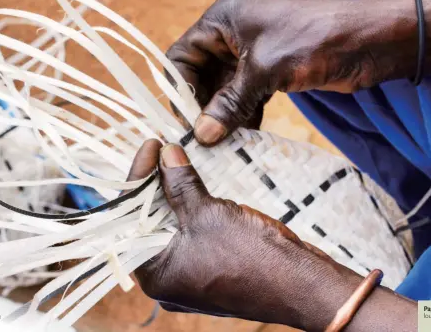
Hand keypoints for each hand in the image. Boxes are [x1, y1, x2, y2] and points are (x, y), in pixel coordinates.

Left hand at [127, 140, 365, 329]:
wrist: (301, 285)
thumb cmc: (250, 256)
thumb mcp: (208, 214)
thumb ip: (180, 184)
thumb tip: (165, 154)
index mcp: (155, 274)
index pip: (128, 220)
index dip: (137, 178)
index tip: (151, 146)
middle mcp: (168, 279)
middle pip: (147, 224)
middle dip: (154, 186)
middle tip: (160, 152)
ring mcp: (191, 276)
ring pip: (172, 228)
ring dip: (174, 196)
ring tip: (177, 162)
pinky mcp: (213, 269)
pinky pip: (193, 235)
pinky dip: (193, 210)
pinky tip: (198, 184)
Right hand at [166, 0, 416, 145]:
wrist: (369, 42)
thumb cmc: (313, 40)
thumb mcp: (264, 71)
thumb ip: (230, 103)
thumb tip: (201, 135)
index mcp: (222, 20)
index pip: (183, 56)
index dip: (179, 88)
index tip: (182, 122)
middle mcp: (232, 36)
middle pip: (202, 76)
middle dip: (201, 107)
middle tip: (199, 142)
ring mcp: (252, 56)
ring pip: (224, 91)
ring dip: (222, 117)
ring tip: (218, 147)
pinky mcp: (271, 74)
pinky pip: (246, 98)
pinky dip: (243, 117)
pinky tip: (242, 140)